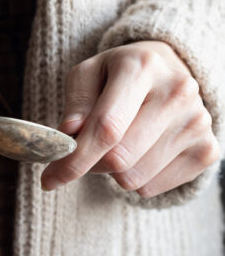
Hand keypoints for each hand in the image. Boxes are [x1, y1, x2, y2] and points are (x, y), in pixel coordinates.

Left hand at [41, 40, 219, 196]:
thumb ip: (76, 102)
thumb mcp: (89, 74)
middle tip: (86, 152)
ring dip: (113, 172)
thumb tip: (70, 132)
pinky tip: (141, 152)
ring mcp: (197, 123)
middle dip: (91, 164)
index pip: (107, 127)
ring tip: (119, 144)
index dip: (74, 160)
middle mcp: (177, 92)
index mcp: (142, 67)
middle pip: (119, 159)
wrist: (169, 72)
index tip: (49, 179)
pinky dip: (136, 179)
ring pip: (134, 179)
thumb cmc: (119, 75)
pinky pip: (152, 189)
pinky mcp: (207, 151)